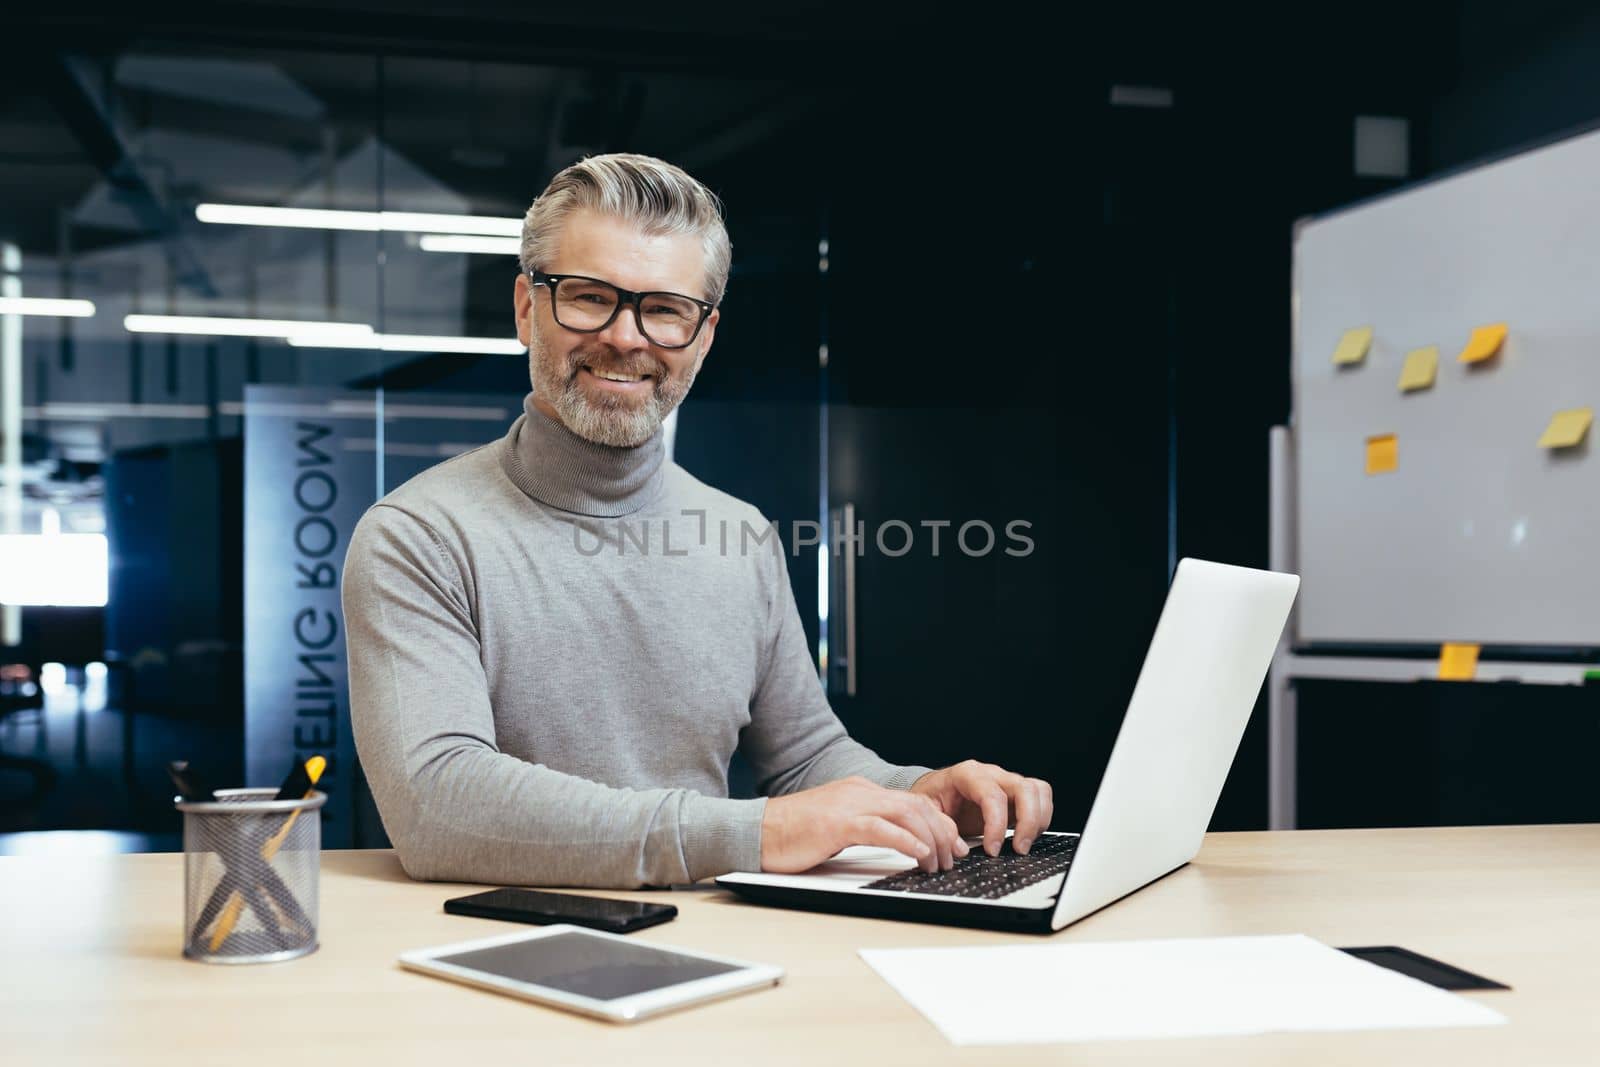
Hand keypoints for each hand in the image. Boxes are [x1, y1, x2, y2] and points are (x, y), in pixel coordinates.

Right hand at [760, 776, 968, 873]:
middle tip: (955, 857)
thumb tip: (896, 845)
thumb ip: (865, 829)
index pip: (911, 801)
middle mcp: (859, 792)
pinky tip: (919, 853)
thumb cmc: (791, 835)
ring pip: (905, 814)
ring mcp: (849, 805)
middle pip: (915, 806)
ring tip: (939, 863)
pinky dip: (906, 840)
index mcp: (860, 792)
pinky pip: (881, 828)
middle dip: (942, 832)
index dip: (938, 823)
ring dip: (930, 840)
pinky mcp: (838, 823)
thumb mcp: (837, 828)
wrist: (757, 832)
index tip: (953, 844)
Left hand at [909, 760, 1054, 856]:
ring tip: (1023, 844)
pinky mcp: (1016, 794)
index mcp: (966, 774)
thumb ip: (939, 826)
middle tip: (1018, 849)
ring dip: (1038, 820)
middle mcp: (991, 774)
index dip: (996, 824)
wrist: (934, 793)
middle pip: (1024, 788)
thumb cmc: (931, 800)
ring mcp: (1006, 782)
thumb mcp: (924, 812)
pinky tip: (1026, 836)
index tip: (992, 850)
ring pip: (1038, 790)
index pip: (992, 795)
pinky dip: (1041, 818)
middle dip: (1027, 821)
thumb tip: (960, 848)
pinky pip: (1041, 798)